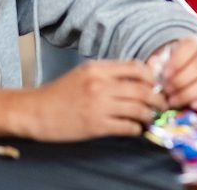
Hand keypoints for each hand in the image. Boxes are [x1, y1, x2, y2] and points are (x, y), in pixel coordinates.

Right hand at [14, 60, 160, 140]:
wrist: (35, 111)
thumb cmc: (60, 93)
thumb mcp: (84, 73)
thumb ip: (108, 73)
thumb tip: (136, 77)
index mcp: (98, 69)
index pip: (137, 68)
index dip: (151, 77)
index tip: (155, 84)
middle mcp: (100, 85)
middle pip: (142, 90)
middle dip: (157, 98)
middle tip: (161, 103)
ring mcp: (98, 106)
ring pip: (137, 109)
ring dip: (148, 115)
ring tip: (149, 117)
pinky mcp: (95, 126)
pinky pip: (126, 127)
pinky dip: (136, 129)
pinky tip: (136, 129)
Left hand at [149, 38, 196, 111]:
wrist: (182, 79)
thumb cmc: (170, 69)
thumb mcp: (161, 63)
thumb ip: (156, 64)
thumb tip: (154, 66)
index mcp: (196, 43)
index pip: (192, 46)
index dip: (178, 61)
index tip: (165, 75)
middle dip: (182, 80)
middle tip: (167, 91)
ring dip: (190, 93)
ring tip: (174, 101)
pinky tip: (193, 106)